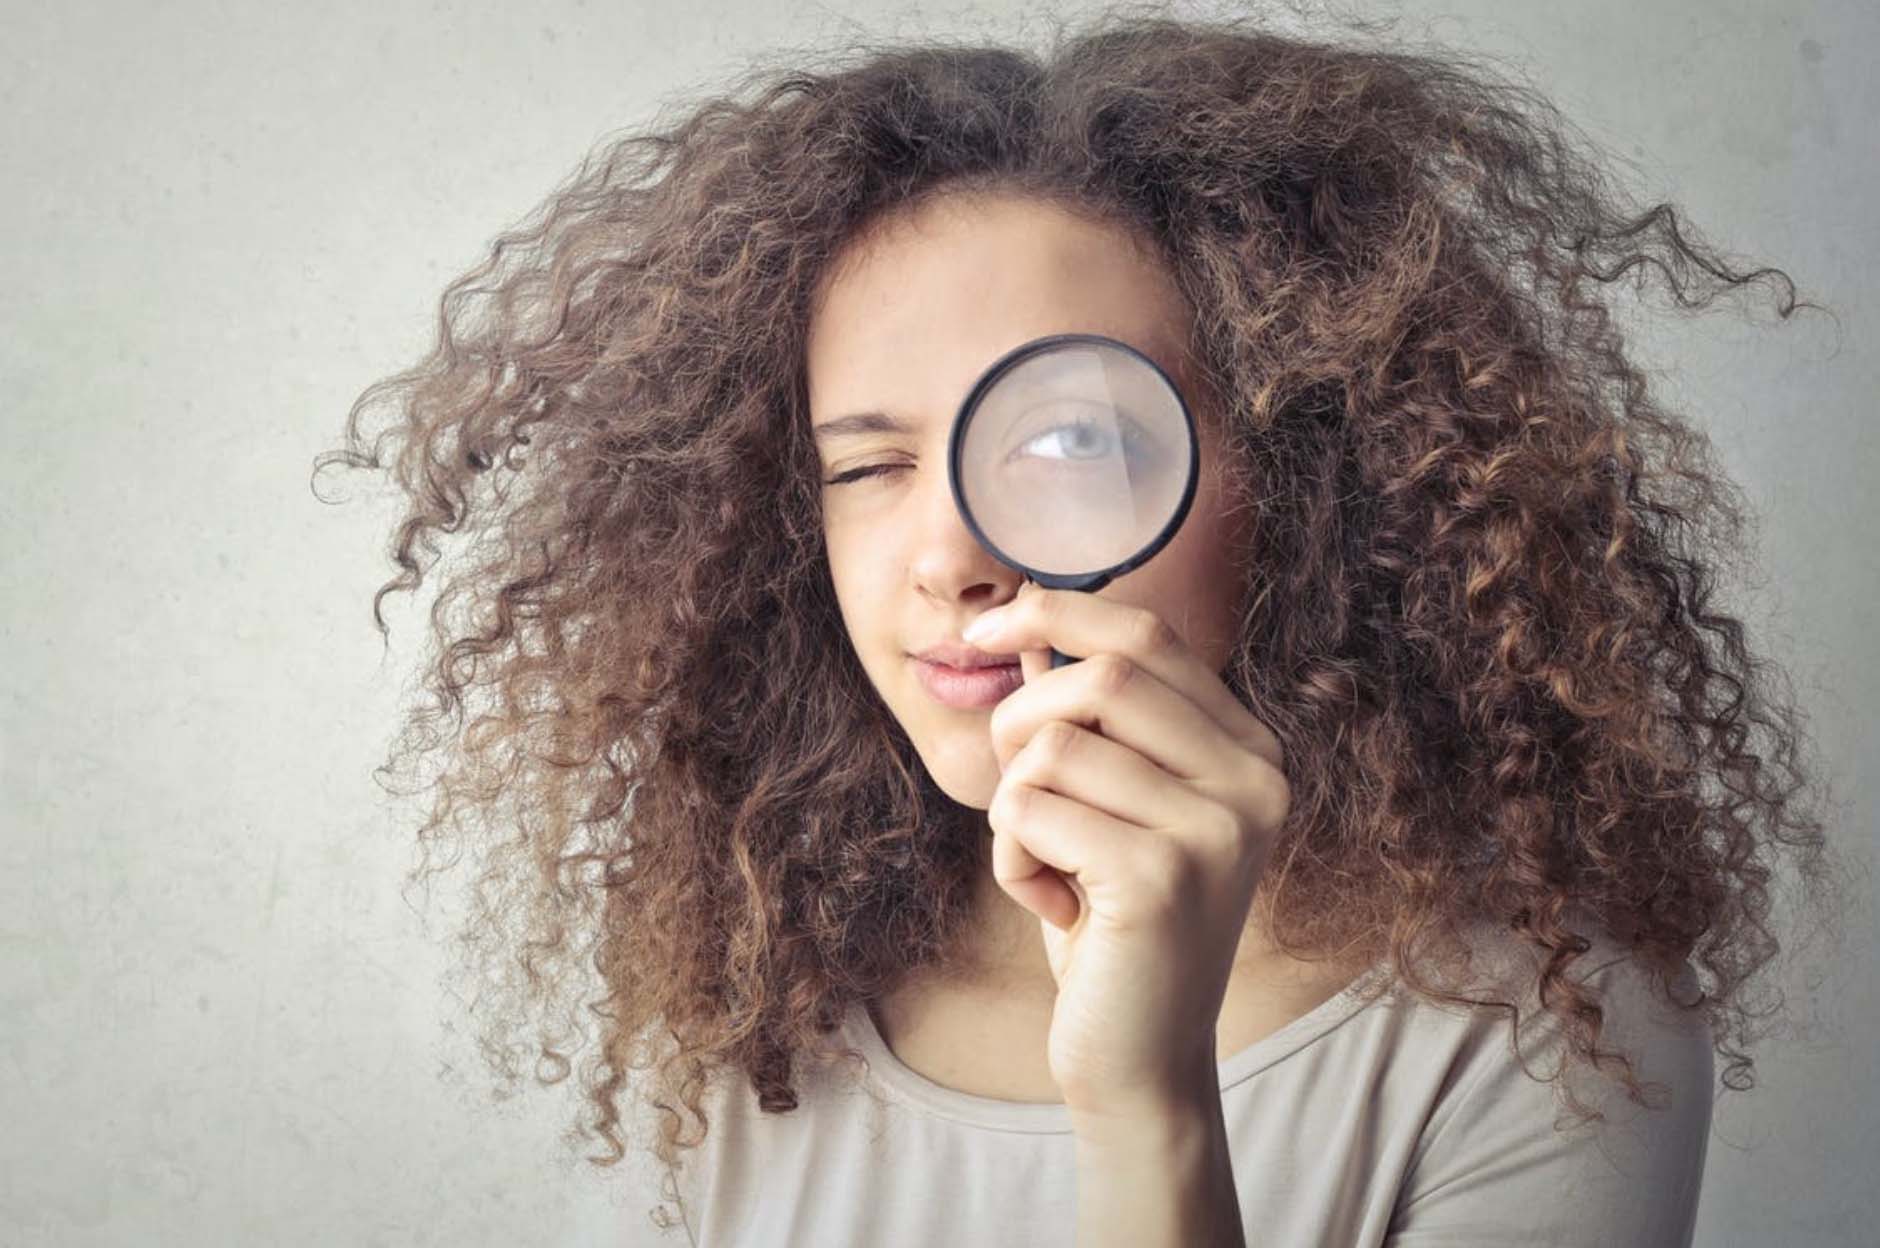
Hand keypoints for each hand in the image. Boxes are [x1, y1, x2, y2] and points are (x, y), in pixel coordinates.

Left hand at [966, 581, 1291, 1118]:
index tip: (984, 631)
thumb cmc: (1114, 924)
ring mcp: (1215, 830)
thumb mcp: (1107, 807)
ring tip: (1049, 869)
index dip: (1056, 612)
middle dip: (1020, 723)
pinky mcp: (1161, 878)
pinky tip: (1053, 907)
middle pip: (1098, 678)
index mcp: (1250, 750)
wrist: (1141, 1057)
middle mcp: (1252, 781)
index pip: (1148, 636)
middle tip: (1016, 794)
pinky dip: (1011, 858)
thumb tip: (1026, 627)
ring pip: (1050, 747)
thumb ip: (1083, 720)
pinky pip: (1028, 811)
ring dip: (1013, 809)